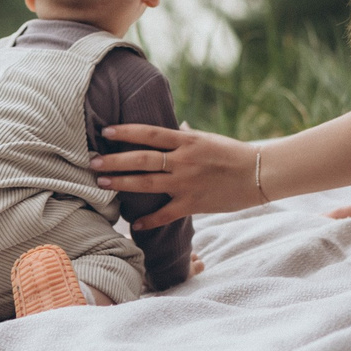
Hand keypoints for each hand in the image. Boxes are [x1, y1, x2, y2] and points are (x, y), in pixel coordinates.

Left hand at [92, 123, 264, 228]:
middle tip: (92, 161)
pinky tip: (134, 224)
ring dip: (122, 184)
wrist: (258, 174)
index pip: (150, 133)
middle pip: (142, 159)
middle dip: (115, 160)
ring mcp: (187, 183)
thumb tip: (174, 126)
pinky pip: (166, 213)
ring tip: (102, 183)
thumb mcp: (208, 138)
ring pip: (147, 184)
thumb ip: (187, 135)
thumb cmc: (233, 153)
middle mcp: (183, 160)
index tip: (105, 131)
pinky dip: (149, 220)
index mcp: (187, 141)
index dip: (126, 131)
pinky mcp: (194, 203)